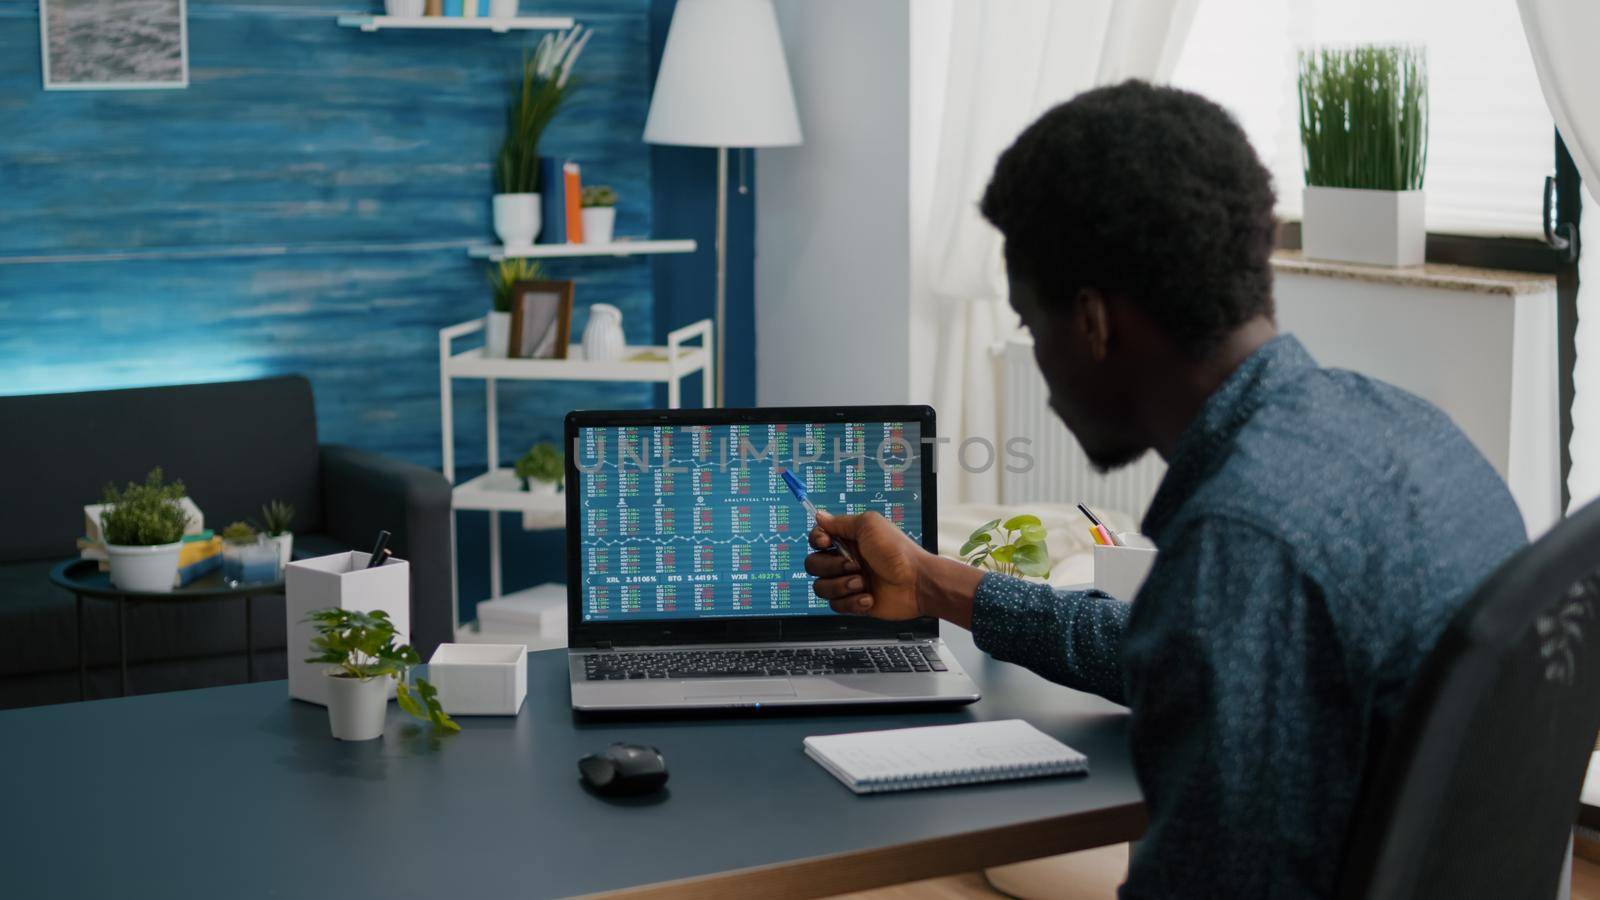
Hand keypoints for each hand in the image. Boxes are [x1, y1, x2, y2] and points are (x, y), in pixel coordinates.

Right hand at [805, 511, 926, 619]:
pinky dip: (851, 602)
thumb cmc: (897, 552)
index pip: (817, 539)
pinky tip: (869, 597)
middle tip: (855, 566)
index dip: (818, 541)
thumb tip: (819, 515)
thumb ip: (841, 522)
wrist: (916, 583)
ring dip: (841, 586)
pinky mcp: (853, 602)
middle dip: (832, 567)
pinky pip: (836, 605)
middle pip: (813, 564)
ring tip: (863, 583)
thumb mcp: (869, 526)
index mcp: (848, 540)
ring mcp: (849, 582)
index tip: (827, 543)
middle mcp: (845, 560)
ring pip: (821, 587)